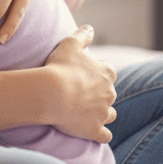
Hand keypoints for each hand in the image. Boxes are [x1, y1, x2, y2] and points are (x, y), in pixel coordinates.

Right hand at [45, 25, 117, 142]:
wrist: (52, 93)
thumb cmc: (60, 67)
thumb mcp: (70, 43)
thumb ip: (83, 35)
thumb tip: (90, 28)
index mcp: (107, 73)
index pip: (108, 72)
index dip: (96, 73)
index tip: (83, 75)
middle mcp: (110, 93)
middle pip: (109, 94)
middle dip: (98, 94)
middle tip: (80, 93)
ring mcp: (104, 113)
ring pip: (110, 114)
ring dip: (102, 113)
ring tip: (86, 111)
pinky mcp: (95, 130)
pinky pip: (105, 136)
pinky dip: (101, 134)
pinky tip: (93, 131)